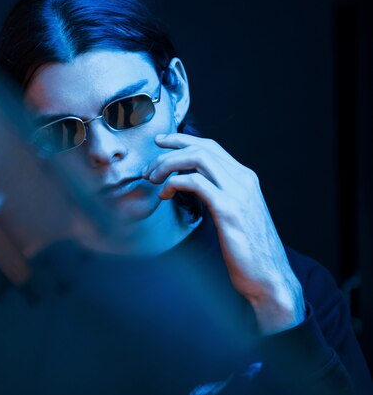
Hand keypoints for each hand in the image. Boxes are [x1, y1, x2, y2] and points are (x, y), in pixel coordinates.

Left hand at [142, 133, 304, 333]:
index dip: (182, 140)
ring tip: (152, 179)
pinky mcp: (228, 209)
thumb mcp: (233, 216)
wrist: (269, 277)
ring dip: (168, 164)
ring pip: (197, 158)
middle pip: (201, 147)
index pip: (210, 146)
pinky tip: (165, 195)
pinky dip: (175, 183)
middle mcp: (243, 179)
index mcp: (245, 178)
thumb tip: (192, 186)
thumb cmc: (247, 251)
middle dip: (169, 152)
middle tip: (148, 169)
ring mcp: (237, 192)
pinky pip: (195, 182)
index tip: (160, 142)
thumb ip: (218, 196)